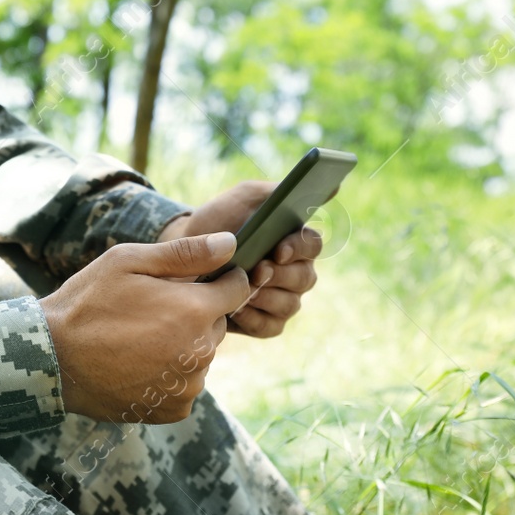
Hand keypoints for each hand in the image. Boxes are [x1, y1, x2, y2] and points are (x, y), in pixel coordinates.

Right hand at [40, 232, 248, 422]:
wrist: (52, 360)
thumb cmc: (88, 303)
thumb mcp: (129, 262)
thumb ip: (186, 253)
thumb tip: (231, 244)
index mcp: (194, 310)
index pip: (237, 289)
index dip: (221, 279)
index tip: (197, 279)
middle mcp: (200, 352)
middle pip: (218, 323)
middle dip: (195, 312)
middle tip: (151, 309)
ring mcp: (188, 385)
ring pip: (202, 354)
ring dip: (184, 344)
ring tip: (140, 338)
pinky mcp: (174, 410)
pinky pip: (186, 384)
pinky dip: (171, 374)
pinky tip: (139, 363)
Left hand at [156, 179, 323, 338]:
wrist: (183, 253)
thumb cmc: (218, 221)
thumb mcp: (243, 198)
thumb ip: (277, 192)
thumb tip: (330, 188)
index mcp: (295, 241)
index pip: (313, 244)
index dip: (300, 248)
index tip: (279, 249)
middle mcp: (295, 272)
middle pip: (305, 278)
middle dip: (281, 275)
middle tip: (258, 270)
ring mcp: (282, 299)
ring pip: (290, 304)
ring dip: (266, 296)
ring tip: (243, 289)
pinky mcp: (265, 323)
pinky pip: (270, 327)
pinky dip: (255, 319)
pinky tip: (237, 309)